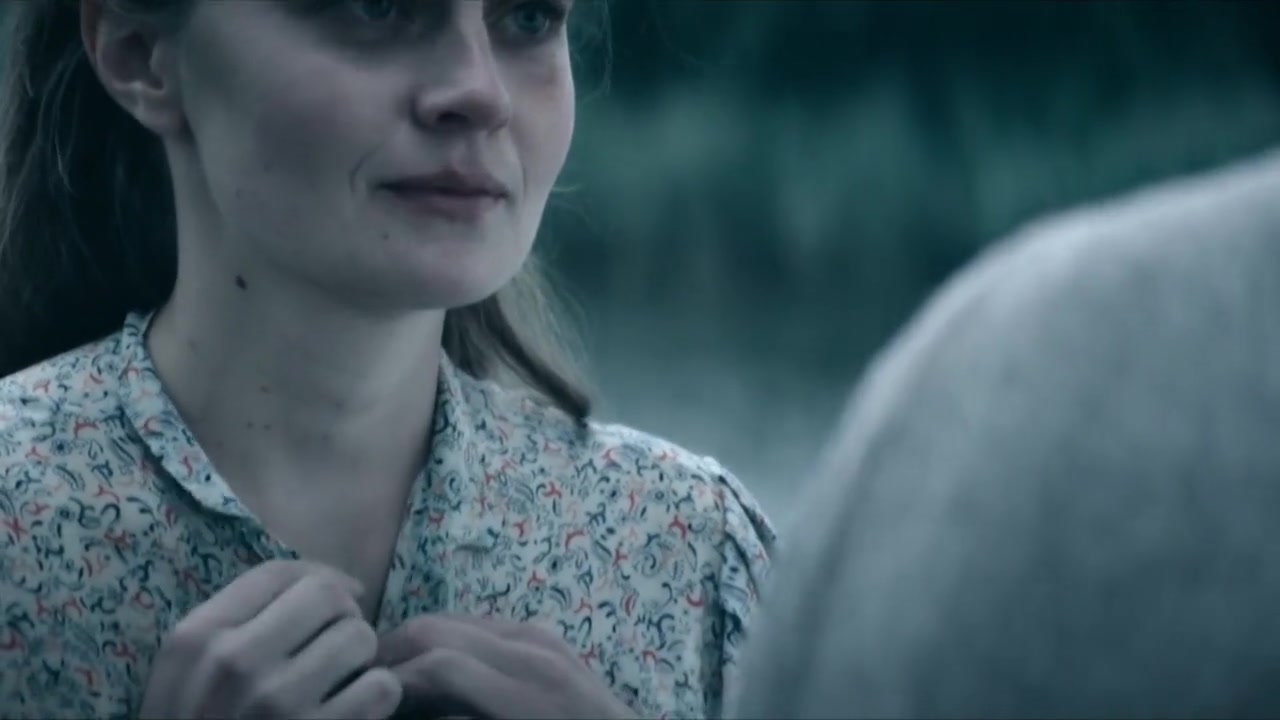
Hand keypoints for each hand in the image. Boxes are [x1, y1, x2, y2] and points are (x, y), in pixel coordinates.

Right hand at [140, 559, 402, 718]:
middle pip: (328, 596)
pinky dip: (377, 698)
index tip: (336, 601)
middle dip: (342, 617)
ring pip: (359, 637)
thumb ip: (237, 624)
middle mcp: (234, 661)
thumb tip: (335, 585)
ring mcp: (276, 702)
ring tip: (342, 682)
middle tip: (337, 647)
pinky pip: (380, 688)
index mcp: (197, 637)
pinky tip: (354, 710)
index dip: (320, 579)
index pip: (278, 573)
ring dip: (361, 660)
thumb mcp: (188, 673)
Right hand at [376, 614, 635, 719]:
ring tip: (389, 680)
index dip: (391, 683)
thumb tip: (406, 709)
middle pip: (438, 629)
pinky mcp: (548, 638)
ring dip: (416, 645)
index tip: (364, 701)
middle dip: (392, 654)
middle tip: (363, 685)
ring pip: (455, 621)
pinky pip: (483, 627)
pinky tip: (434, 674)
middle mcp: (534, 649)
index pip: (437, 663)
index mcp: (529, 686)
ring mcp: (544, 638)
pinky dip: (448, 643)